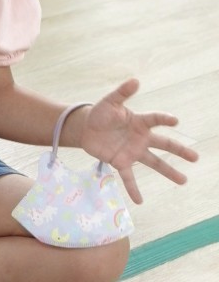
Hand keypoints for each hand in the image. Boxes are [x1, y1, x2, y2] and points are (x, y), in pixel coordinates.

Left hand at [80, 78, 198, 203]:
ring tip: (183, 181)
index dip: (164, 119)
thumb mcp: (109, 102)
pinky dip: (133, 189)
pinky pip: (129, 177)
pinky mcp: (120, 162)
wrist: (86, 128)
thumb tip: (135, 80)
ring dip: (168, 171)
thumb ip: (122, 93)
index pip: (155, 119)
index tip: (174, 121)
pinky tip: (140, 201)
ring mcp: (133, 152)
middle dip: (179, 151)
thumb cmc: (101, 113)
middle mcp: (141, 138)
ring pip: (154, 163)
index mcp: (140, 121)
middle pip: (164, 144)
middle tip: (195, 157)